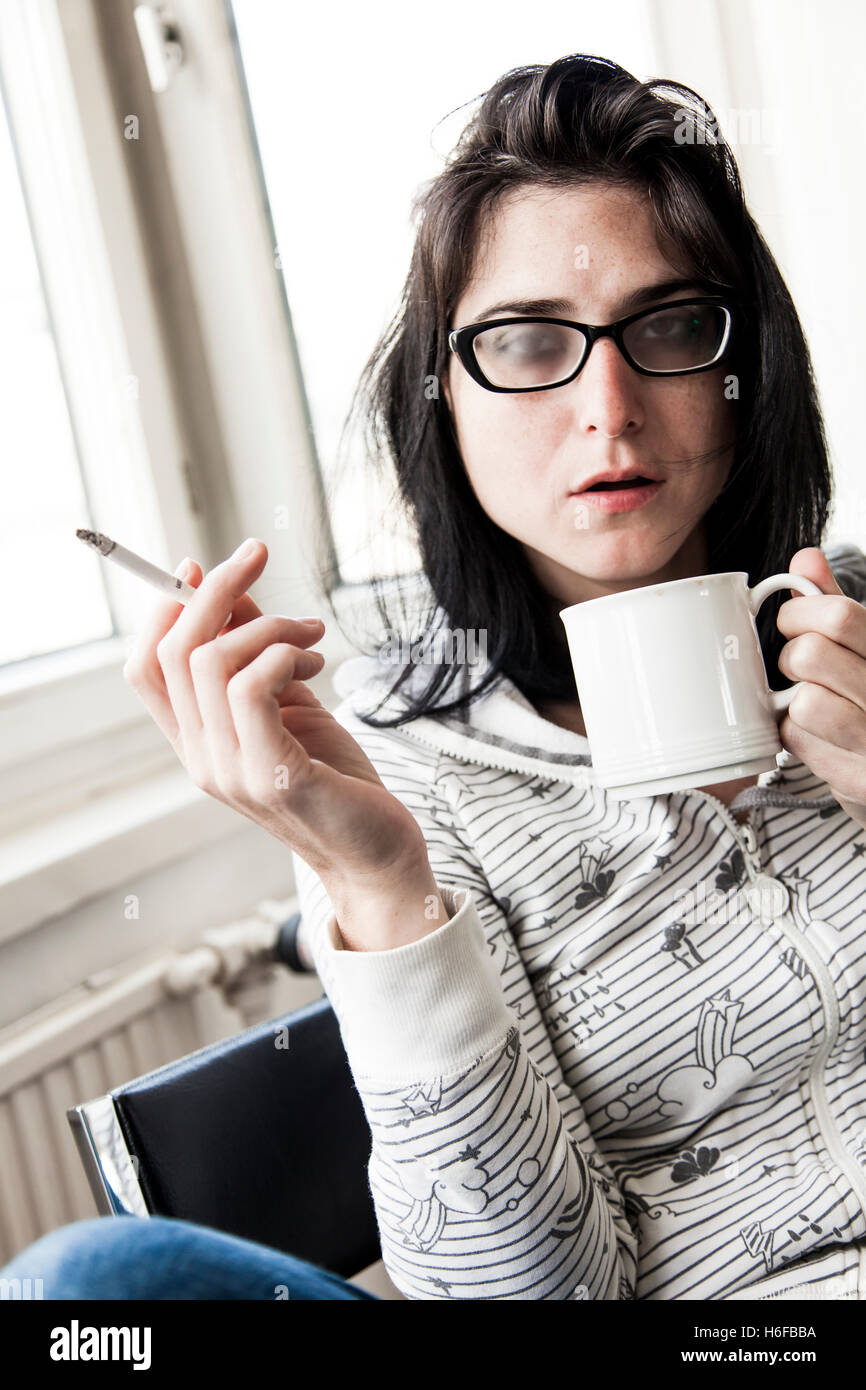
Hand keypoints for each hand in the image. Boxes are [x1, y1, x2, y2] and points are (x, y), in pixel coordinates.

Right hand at [122, 538, 430, 894]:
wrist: (378, 854)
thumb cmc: (337, 779)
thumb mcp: (290, 703)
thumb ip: (256, 655)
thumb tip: (233, 594)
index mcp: (197, 743)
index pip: (144, 668)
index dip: (163, 609)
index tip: (200, 564)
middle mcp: (202, 759)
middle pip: (173, 652)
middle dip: (214, 588)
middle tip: (257, 555)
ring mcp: (231, 771)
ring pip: (211, 662)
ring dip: (268, 626)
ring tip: (312, 637)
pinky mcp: (274, 776)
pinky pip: (251, 689)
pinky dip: (281, 654)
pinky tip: (313, 662)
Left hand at [775, 547, 865, 827]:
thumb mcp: (865, 646)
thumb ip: (836, 604)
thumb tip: (806, 558)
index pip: (840, 614)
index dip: (799, 613)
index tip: (793, 622)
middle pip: (811, 655)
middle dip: (792, 657)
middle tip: (802, 668)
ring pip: (804, 703)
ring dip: (795, 702)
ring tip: (814, 703)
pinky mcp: (859, 780)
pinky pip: (798, 743)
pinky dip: (798, 736)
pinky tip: (820, 737)